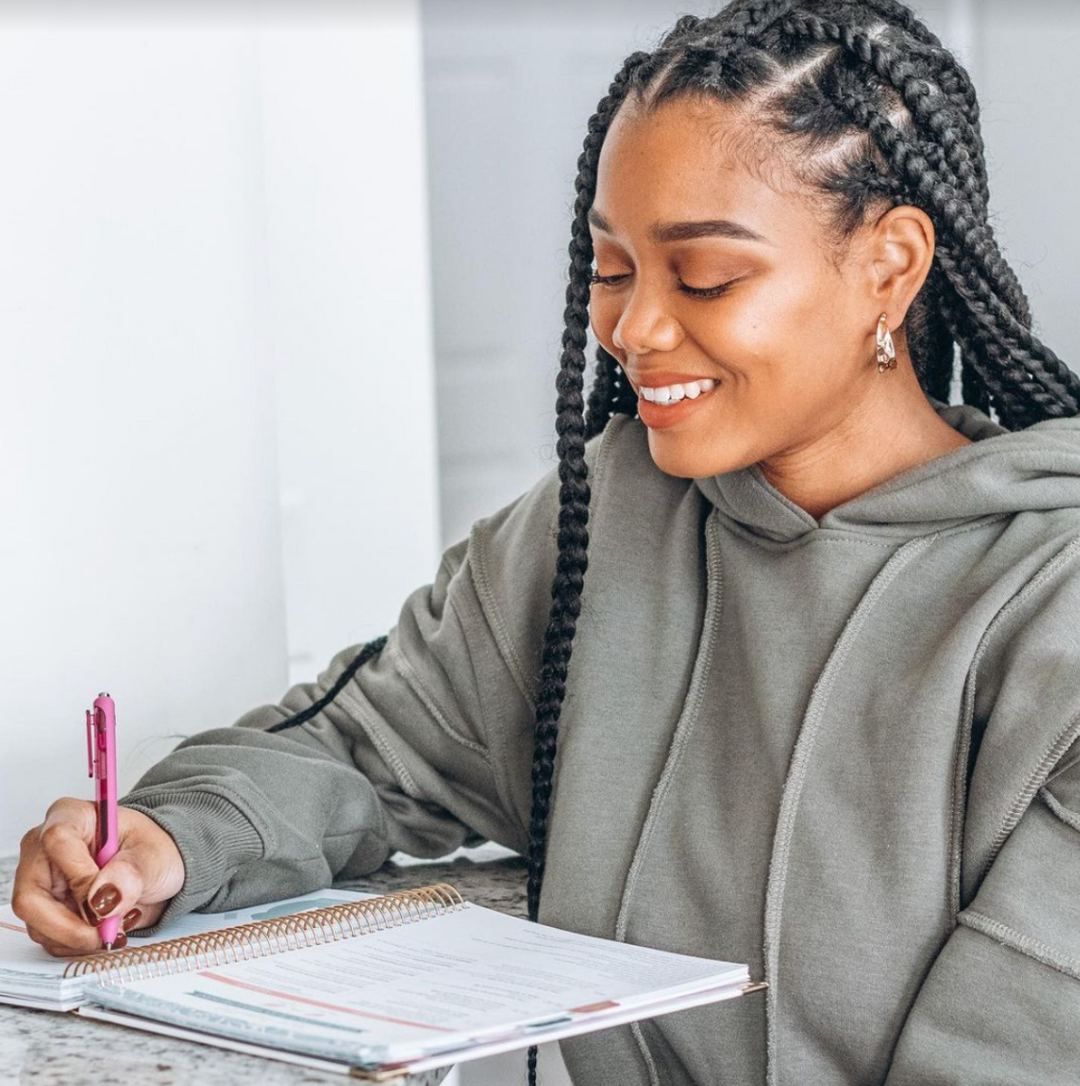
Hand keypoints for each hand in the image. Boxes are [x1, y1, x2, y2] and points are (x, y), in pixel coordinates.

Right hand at [12, 798, 185, 956]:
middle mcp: (44, 849)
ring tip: (115, 926)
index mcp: (71, 816)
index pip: (57, 841)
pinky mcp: (44, 909)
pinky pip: (48, 938)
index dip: (80, 877)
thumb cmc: (153, 851)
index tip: (107, 900)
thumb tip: (103, 898)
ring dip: (78, 937)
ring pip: (38, 925)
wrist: (155, 869)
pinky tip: (104, 929)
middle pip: (32, 897)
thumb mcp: (154, 856)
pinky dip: (77, 943)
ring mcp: (40, 882)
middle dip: (71, 926)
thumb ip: (132, 872)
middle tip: (106, 933)